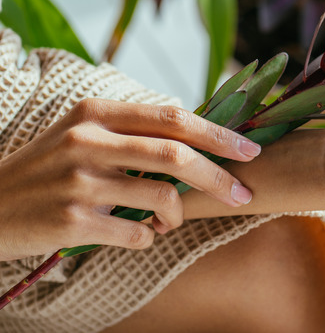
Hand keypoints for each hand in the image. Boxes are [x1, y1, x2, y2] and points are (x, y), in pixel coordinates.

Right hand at [0, 99, 260, 260]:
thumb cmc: (47, 168)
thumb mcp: (81, 131)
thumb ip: (132, 125)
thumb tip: (191, 118)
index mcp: (96, 113)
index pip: (173, 118)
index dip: (218, 134)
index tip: (251, 150)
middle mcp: (88, 141)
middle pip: (176, 156)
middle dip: (219, 177)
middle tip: (243, 194)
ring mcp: (79, 181)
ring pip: (162, 197)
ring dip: (178, 214)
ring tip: (169, 220)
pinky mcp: (72, 221)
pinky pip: (137, 233)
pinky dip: (149, 237)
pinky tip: (139, 233)